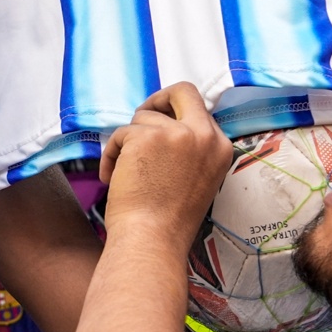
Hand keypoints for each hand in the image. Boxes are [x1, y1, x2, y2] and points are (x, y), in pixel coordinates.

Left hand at [97, 83, 232, 247]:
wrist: (152, 240)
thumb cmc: (167, 221)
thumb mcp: (195, 179)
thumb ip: (188, 150)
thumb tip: (162, 126)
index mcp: (221, 147)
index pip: (199, 110)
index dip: (174, 116)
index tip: (158, 127)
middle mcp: (205, 136)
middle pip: (182, 91)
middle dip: (157, 101)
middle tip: (139, 123)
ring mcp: (177, 133)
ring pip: (142, 118)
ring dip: (127, 143)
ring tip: (124, 174)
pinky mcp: (148, 136)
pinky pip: (121, 133)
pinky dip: (111, 155)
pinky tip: (112, 178)